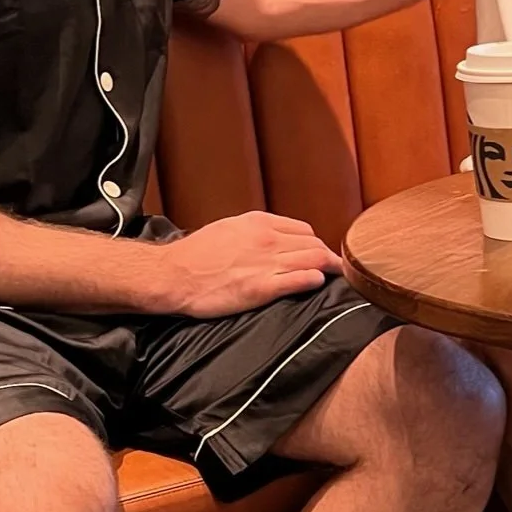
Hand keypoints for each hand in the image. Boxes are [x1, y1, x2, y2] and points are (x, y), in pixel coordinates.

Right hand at [150, 212, 343, 314]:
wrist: (174, 275)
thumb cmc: (196, 255)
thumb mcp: (228, 229)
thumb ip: (254, 232)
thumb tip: (272, 239)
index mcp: (259, 223)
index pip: (303, 230)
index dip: (315, 243)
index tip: (318, 254)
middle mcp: (267, 238)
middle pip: (314, 244)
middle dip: (328, 256)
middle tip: (335, 269)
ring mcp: (266, 263)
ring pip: (314, 259)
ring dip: (330, 268)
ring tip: (338, 277)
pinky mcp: (262, 288)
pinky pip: (301, 280)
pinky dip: (315, 280)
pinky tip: (318, 283)